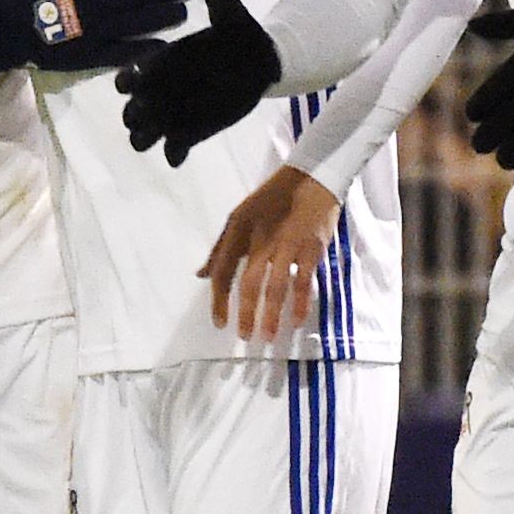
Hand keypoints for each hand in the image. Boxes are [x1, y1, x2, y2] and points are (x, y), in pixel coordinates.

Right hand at [119, 0, 278, 162]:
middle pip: (130, 111)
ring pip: (142, 136)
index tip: (136, 79)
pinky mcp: (190, 134)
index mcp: (160, 64)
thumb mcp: (233, 15)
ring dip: (145, 136)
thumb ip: (224, 3)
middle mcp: (159, 92)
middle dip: (134, 113)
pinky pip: (173, 151)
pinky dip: (173, 153)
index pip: (129, 77)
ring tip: (163, 131)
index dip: (128, 80)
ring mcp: (173, 116)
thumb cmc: (238, 36)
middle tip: (152, 108)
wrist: (258, 60)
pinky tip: (182, 149)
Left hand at [200, 165, 343, 341]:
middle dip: (245, 312)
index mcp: (238, 230)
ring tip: (267, 336)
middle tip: (244, 336)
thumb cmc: (272, 199)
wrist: (312, 177)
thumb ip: (221, 248)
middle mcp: (260, 238)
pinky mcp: (311, 247)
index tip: (219, 323)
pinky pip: (304, 279)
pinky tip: (295, 319)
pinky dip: (300, 301)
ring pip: (275, 285)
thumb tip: (201, 275)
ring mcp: (287, 244)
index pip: (223, 270)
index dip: (219, 299)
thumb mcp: (240, 217)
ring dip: (271, 313)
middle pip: (248, 282)